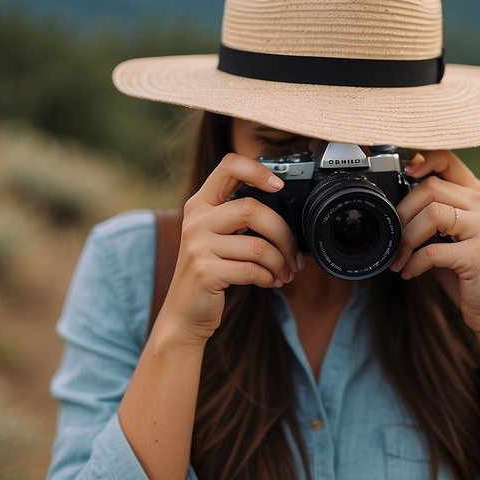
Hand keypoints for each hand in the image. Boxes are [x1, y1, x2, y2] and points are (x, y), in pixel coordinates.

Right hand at [157, 153, 302, 345]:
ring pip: (258, 246)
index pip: (228, 166)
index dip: (257, 170)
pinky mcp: (204, 271)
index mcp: (200, 204)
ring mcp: (197, 246)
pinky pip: (252, 270)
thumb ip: (239, 219)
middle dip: (283, 234)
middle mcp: (195, 220)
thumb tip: (289, 215)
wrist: (184, 313)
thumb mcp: (217, 238)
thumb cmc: (210, 273)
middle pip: (252, 209)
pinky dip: (268, 278)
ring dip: (280, 263)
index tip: (279, 186)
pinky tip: (269, 282)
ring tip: (285, 273)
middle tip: (294, 255)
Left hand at [390, 151, 479, 343]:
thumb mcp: (446, 238)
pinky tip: (409, 273)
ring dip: (406, 239)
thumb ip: (428, 216)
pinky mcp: (479, 254)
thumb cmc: (467, 274)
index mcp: (475, 195)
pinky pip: (433, 250)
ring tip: (400, 259)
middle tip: (393, 239)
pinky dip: (414, 263)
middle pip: (430, 188)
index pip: (446, 159)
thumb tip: (391, 202)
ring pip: (432, 214)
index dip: (421, 160)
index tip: (402, 174)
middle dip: (402, 214)